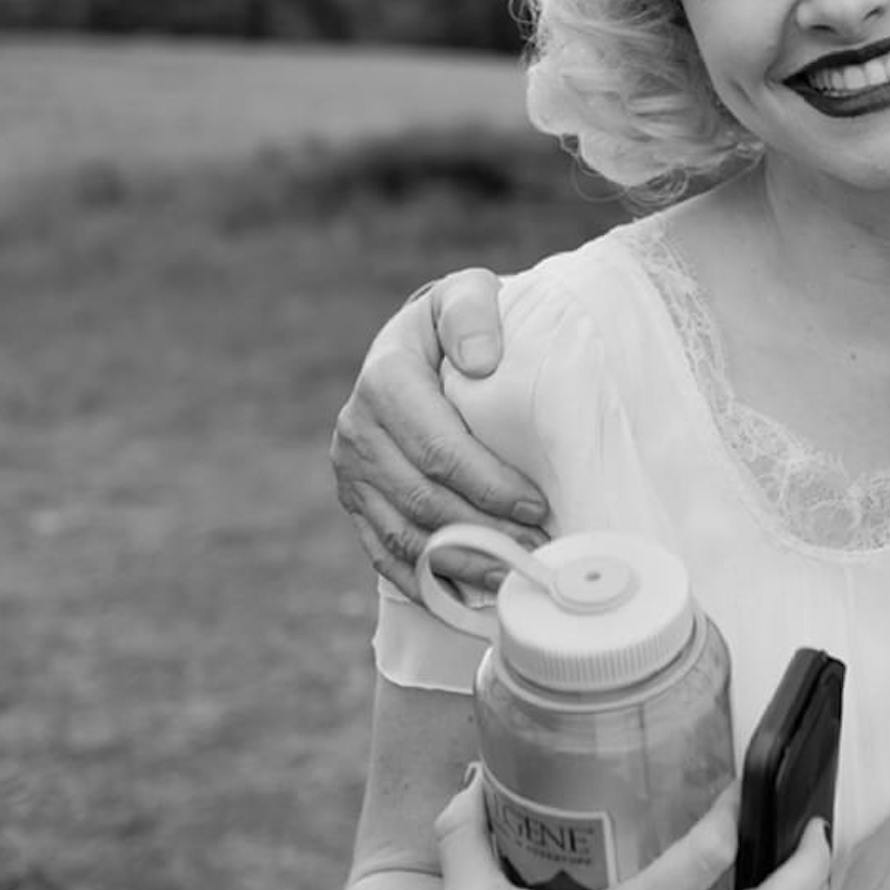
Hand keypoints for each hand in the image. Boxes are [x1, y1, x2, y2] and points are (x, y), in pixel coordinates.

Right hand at [334, 269, 545, 596]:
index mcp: (385, 380)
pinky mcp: (355, 501)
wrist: (421, 343)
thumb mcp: (468, 293)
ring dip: (459, 565)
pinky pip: (385, 554)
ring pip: (403, 535)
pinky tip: (470, 596)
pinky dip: (426, 582)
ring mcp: (351, 471)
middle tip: (535, 553)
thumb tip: (482, 361)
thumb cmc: (461, 322)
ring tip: (512, 579)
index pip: (437, 448)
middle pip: (421, 500)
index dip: (487, 484)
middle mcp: (357, 429)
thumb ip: (473, 313)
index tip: (538, 505)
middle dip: (482, 533)